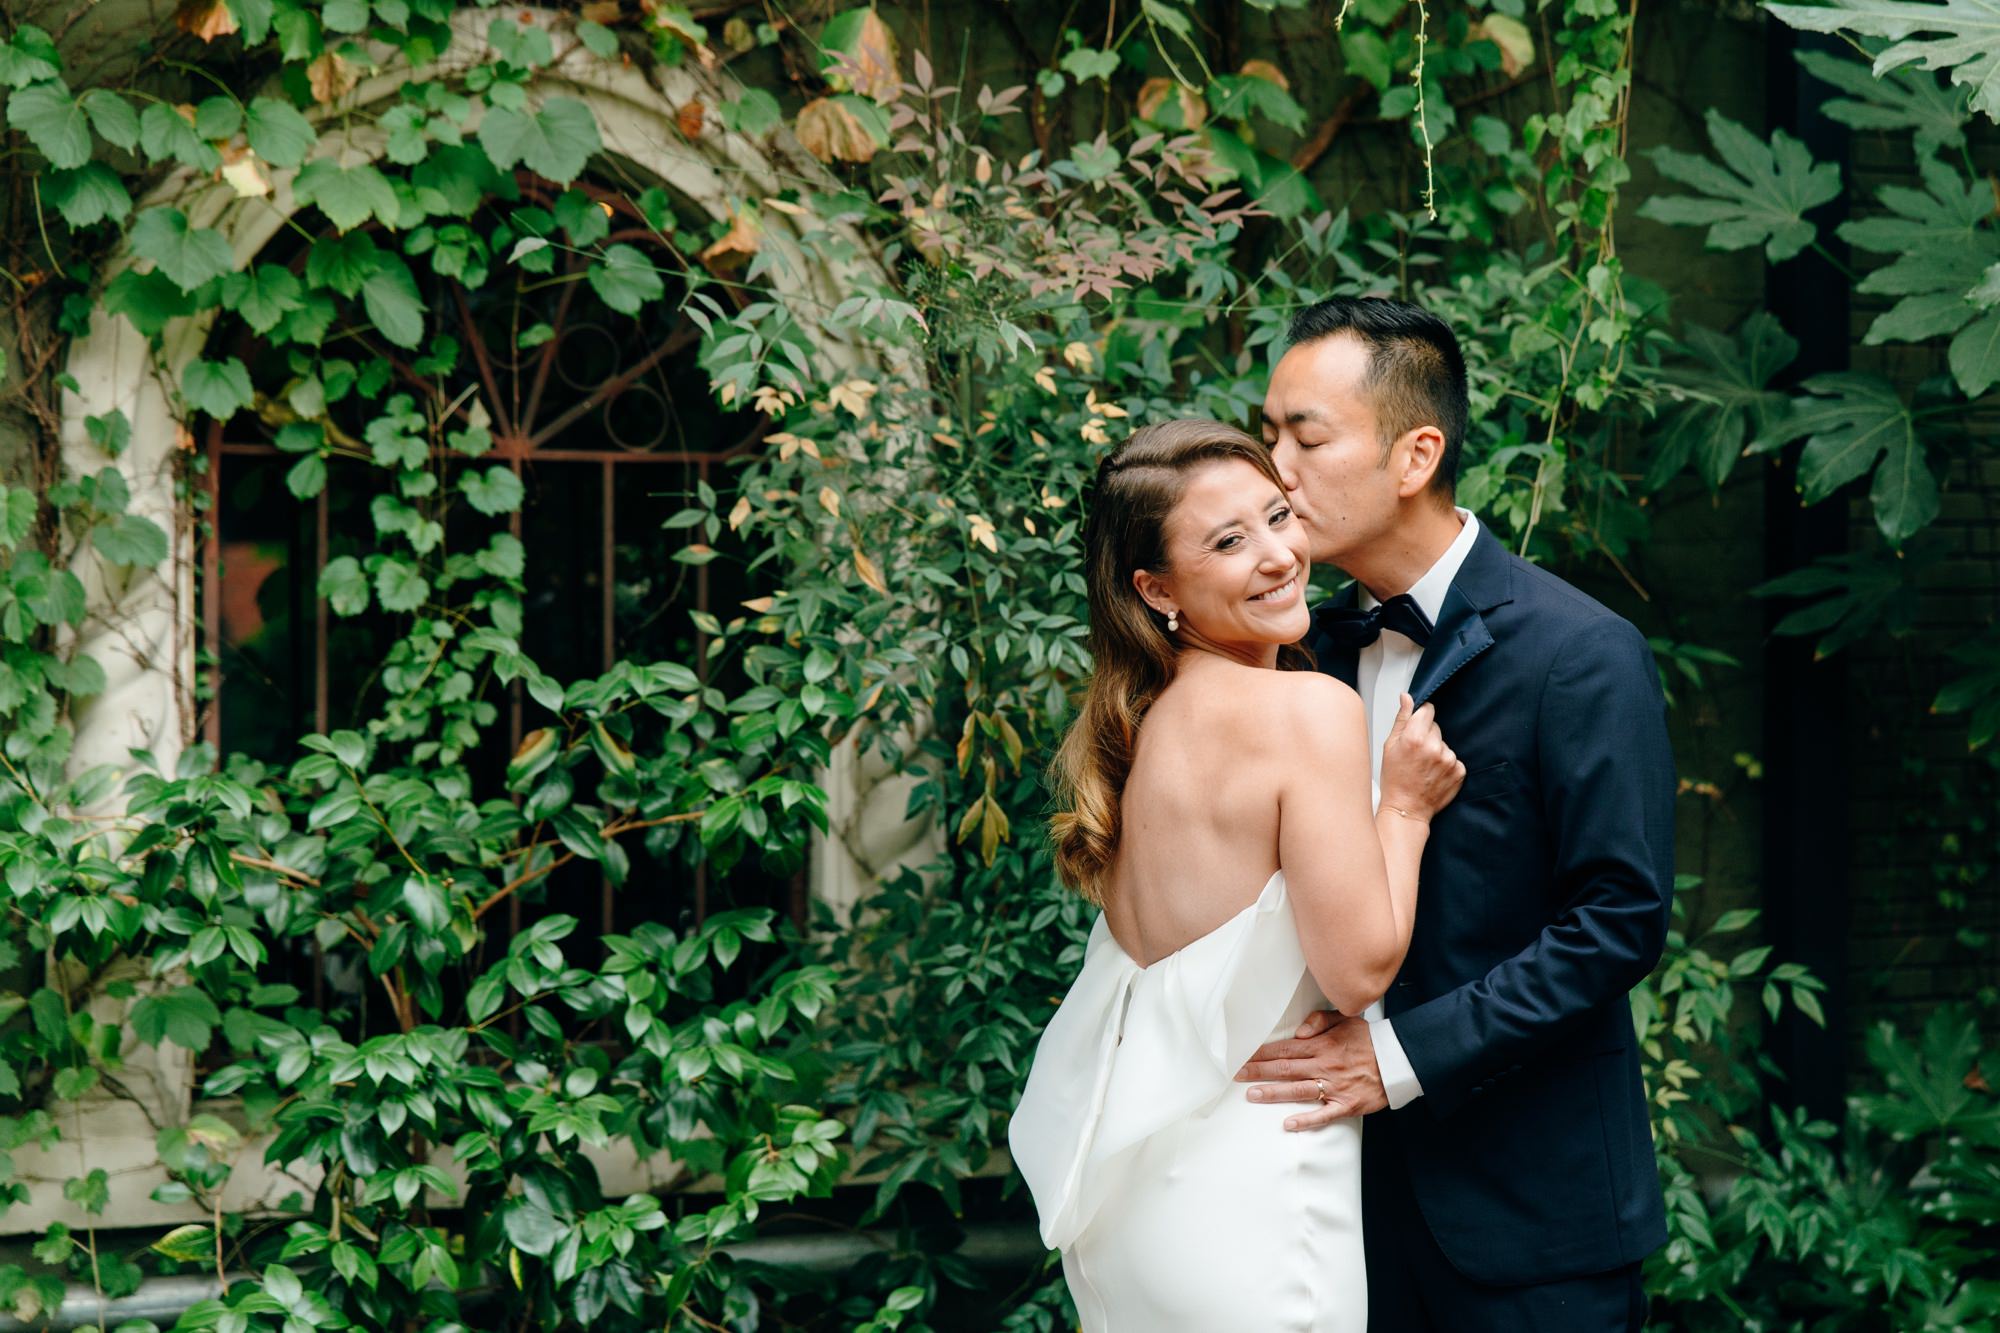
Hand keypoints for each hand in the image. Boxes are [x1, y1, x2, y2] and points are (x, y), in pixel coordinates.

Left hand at [1235, 1011, 1386, 1130]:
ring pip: (1298, 1090)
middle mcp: (1324, 1065)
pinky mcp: (1346, 1104)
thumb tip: (1298, 1032)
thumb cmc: (1369, 1040)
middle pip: (1285, 1068)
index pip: (1285, 1049)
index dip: (1261, 1053)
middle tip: (1236, 1075)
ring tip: (1252, 1095)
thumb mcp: (1346, 1019)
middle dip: (1258, 1071)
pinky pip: (1324, 1114)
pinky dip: (1306, 1120)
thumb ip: (1320, 1021)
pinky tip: (1288, 1124)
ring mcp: (1334, 1086)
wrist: (1399, 1060)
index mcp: (1322, 1045)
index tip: (1243, 1056)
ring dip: (1273, 1093)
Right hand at [1379, 693, 1464, 820]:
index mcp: (1414, 737)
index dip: (1421, 717)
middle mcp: (1434, 746)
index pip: (1428, 710)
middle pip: (1436, 727)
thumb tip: (1407, 697)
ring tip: (1424, 766)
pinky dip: (1446, 764)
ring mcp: (1448, 759)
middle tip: (1416, 753)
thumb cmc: (1395, 779)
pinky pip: (1453, 758)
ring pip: (1444, 743)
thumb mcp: (1390, 746)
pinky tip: (1433, 773)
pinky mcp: (1459, 771)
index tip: (1417, 727)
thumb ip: (1402, 719)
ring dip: (1436, 751)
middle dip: (1427, 736)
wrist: (1407, 808)